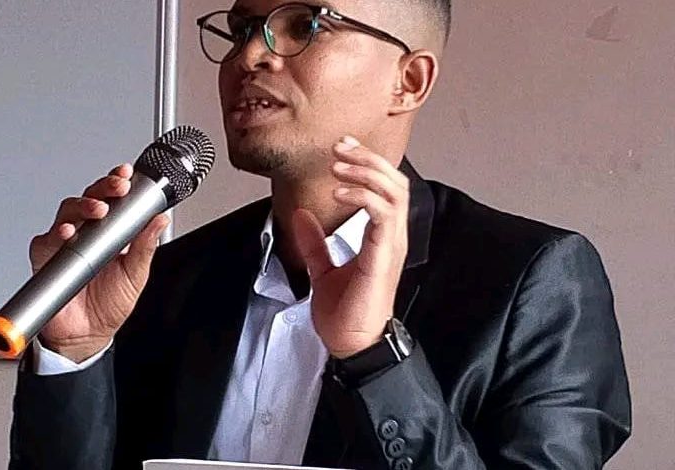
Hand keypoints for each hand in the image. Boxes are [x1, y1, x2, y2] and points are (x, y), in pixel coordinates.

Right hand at [29, 163, 169, 361]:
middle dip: (102, 189)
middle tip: (117, 188)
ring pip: (68, 213)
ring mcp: (65, 244)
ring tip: (98, 210)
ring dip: (82, 207)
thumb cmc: (110, 305)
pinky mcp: (47, 259)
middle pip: (89, 199)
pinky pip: (47, 241)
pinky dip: (56, 234)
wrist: (88, 336)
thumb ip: (145, 246)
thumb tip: (159, 220)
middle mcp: (86, 234)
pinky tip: (68, 233)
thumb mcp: (136, 274)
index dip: (117, 184)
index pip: (112, 200)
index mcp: (110, 233)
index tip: (127, 175)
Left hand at [293, 136, 408, 358]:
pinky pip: (382, 215)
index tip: (342, 148)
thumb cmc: (346, 314)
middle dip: (368, 159)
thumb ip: (315, 242)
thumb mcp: (323, 269)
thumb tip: (301, 216)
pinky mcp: (382, 257)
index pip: (385, 188)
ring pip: (394, 192)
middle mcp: (391, 237)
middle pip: (395, 182)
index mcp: (381, 238)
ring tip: (339, 165)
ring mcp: (390, 246)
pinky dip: (362, 197)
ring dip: (366, 172)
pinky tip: (339, 194)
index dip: (366, 163)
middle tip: (340, 147)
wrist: (352, 345)